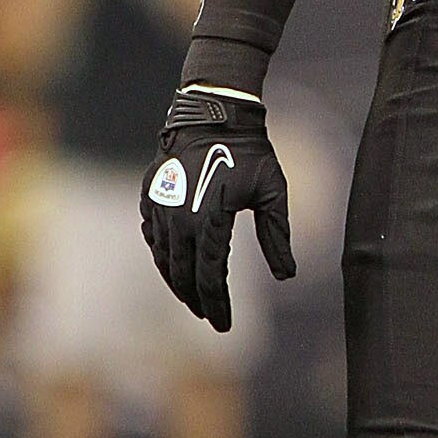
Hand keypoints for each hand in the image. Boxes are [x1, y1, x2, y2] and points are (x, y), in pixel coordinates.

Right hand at [140, 90, 294, 331]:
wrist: (213, 111)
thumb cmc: (250, 151)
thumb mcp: (273, 192)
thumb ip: (277, 236)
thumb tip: (287, 276)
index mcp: (210, 221)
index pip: (211, 279)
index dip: (219, 306)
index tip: (225, 326)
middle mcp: (179, 219)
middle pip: (184, 276)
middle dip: (198, 301)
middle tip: (212, 316)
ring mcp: (160, 207)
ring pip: (164, 260)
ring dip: (178, 283)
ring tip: (194, 299)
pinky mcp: (150, 195)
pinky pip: (153, 236)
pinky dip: (163, 256)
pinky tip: (174, 265)